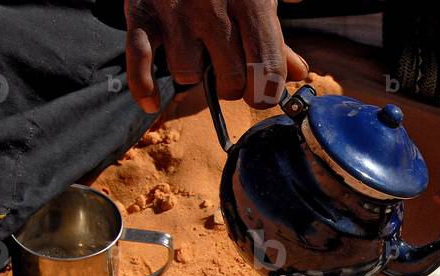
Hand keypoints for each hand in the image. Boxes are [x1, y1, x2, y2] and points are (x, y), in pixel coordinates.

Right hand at [124, 0, 308, 112]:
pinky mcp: (140, 11)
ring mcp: (175, 10)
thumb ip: (276, 38)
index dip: (266, 92)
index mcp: (251, 2)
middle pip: (229, 81)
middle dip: (232, 88)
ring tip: (196, 53)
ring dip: (193, 74)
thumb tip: (300, 73)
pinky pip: (140, 60)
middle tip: (229, 74)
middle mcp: (213, 6)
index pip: (267, 71)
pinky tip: (153, 101)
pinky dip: (144, 86)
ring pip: (188, 75)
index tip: (261, 93)